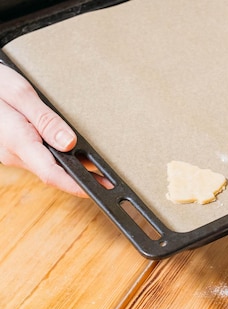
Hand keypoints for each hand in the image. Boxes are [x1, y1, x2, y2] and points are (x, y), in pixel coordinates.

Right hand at [0, 64, 85, 195]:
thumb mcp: (18, 93)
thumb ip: (44, 119)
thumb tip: (69, 142)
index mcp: (16, 141)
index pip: (51, 173)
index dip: (76, 185)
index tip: (98, 189)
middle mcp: (14, 153)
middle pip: (53, 173)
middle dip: (80, 178)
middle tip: (108, 181)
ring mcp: (13, 153)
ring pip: (48, 166)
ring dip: (71, 169)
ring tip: (98, 170)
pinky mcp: (15, 149)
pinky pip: (41, 159)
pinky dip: (59, 160)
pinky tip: (75, 156)